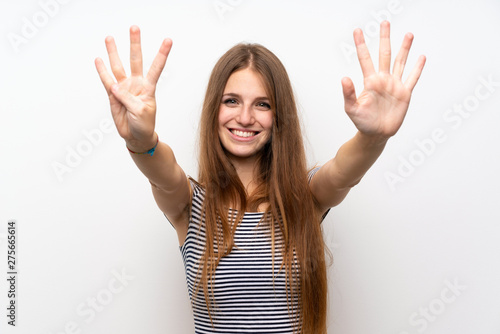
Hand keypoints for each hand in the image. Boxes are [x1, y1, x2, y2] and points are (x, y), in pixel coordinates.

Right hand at [95, 26, 172, 149]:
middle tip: (134, 28)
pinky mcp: (113, 95)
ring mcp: (124, 88)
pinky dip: (102, 70)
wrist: (136, 136)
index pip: (156, 67)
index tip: (168, 40)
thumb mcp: (141, 112)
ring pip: (118, 67)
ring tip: (109, 38)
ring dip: (114, 52)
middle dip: (135, 44)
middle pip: (136, 60)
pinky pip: (106, 80)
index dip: (162, 54)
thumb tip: (115, 86)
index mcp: (148, 88)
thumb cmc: (144, 124)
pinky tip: (99, 59)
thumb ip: (128, 99)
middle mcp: (136, 84)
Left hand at [342, 21, 425, 141]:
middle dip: (384, 38)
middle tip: (384, 23)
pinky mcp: (405, 94)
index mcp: (369, 81)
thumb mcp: (351, 109)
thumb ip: (348, 93)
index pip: (365, 58)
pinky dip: (417, 68)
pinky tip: (421, 57)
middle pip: (384, 54)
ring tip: (408, 34)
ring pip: (400, 62)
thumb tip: (344, 78)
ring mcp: (394, 85)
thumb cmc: (362, 122)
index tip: (357, 30)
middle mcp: (382, 79)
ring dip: (404, 48)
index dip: (361, 44)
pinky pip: (412, 78)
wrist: (376, 134)